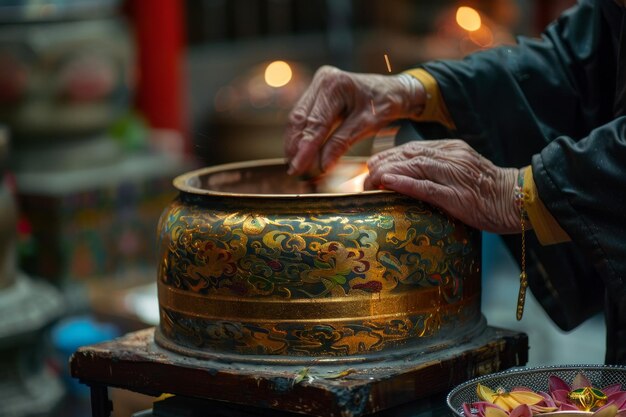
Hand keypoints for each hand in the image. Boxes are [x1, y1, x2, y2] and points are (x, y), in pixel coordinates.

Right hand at [285, 65, 425, 176]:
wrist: (394, 91)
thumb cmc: (385, 105)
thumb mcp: (367, 125)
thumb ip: (342, 143)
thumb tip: (322, 165)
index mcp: (336, 84)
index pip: (316, 122)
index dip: (305, 148)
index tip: (297, 168)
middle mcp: (323, 80)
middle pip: (301, 119)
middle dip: (295, 147)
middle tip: (293, 171)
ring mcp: (317, 85)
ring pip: (298, 119)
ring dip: (294, 143)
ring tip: (293, 166)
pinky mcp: (316, 93)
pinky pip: (303, 117)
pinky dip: (301, 136)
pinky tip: (299, 153)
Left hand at [364, 140, 521, 233]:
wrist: (518, 199)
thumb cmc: (487, 190)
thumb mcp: (460, 170)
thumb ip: (437, 168)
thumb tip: (406, 174)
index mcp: (450, 149)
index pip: (410, 148)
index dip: (387, 157)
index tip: (371, 167)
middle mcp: (450, 157)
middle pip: (407, 156)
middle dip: (381, 166)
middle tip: (363, 179)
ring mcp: (454, 175)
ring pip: (413, 167)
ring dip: (386, 174)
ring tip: (368, 182)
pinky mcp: (457, 196)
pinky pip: (426, 187)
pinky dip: (404, 183)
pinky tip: (387, 184)